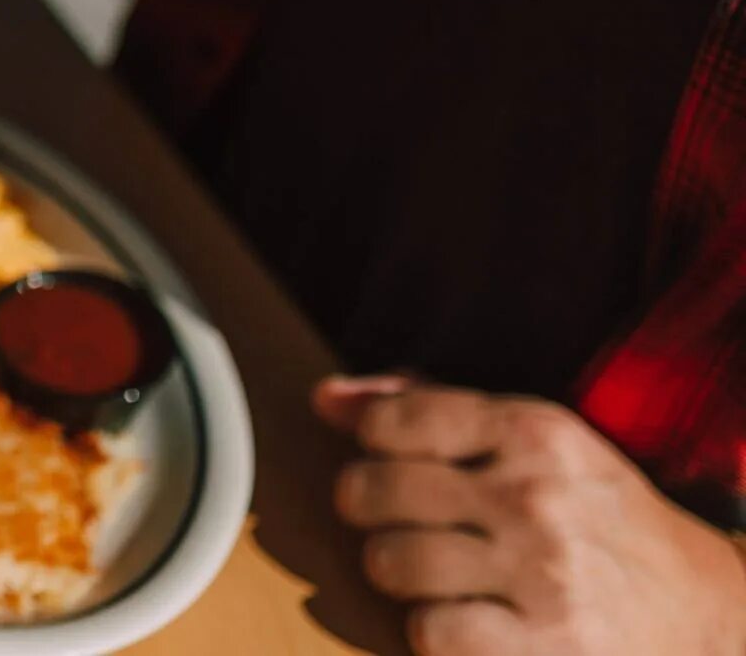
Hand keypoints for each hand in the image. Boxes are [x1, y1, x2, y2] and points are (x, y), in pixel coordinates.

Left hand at [316, 374, 745, 654]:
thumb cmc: (595, 517)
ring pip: (391, 562)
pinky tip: (461, 620)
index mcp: (536, 432)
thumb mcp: (535, 443)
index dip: (373, 445)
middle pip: (373, 491)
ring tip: (432, 572)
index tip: (396, 462)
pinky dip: (431, 630)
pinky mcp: (544, 647)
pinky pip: (428, 631)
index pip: (395, 421)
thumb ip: (428, 410)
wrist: (702, 608)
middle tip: (397, 522)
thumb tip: (325, 398)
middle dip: (367, 509)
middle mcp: (536, 497)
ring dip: (396, 572)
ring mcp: (541, 574)